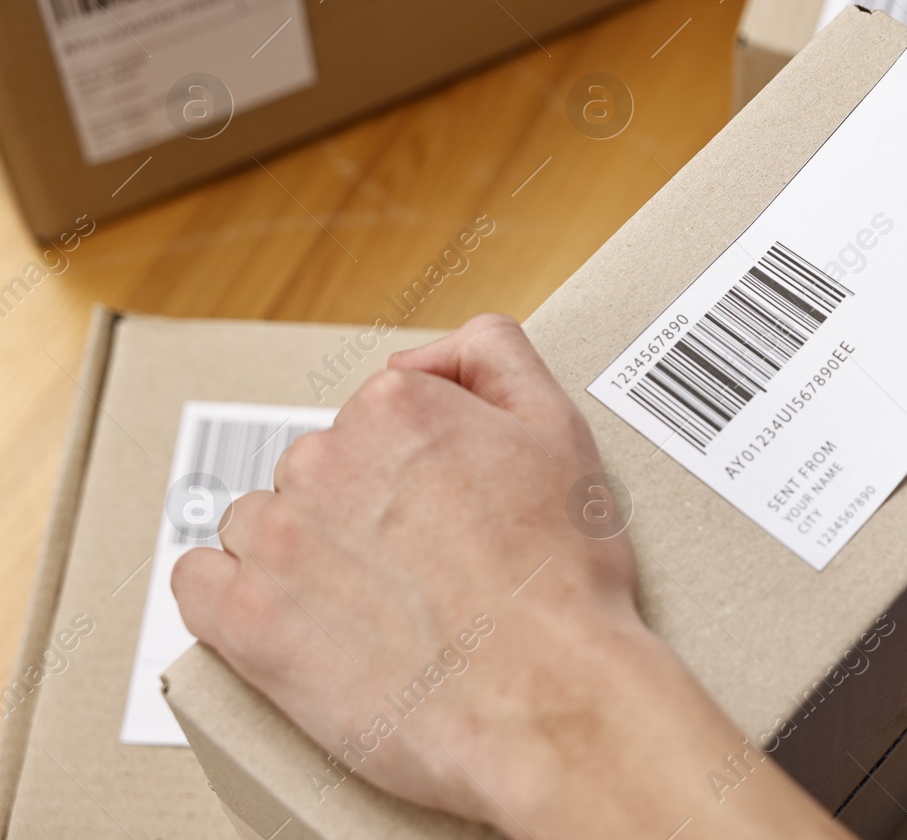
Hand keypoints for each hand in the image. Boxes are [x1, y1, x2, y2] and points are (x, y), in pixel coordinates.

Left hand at [172, 314, 847, 839]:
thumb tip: (416, 358)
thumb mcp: (560, 430)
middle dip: (356, 512)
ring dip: (297, 555)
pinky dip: (231, 599)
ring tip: (364, 608)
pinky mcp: (244, 619)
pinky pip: (197, 583)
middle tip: (418, 571)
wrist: (549, 697)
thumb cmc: (562, 579)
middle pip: (316, 471)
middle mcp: (326, 457)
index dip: (411, 472)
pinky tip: (288, 620)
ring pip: (259, 524)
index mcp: (398, 406)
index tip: (440, 516)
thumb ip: (492, 356)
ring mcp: (279, 538)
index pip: (371, 422)